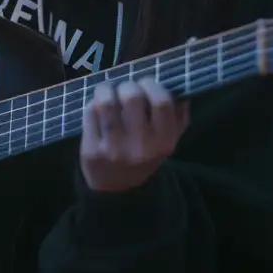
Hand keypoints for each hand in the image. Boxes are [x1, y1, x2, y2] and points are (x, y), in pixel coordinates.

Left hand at [79, 77, 188, 193]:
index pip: (161, 102)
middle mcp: (140, 147)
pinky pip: (90, 113)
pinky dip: (93, 105)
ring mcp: (114, 150)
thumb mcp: (167, 141)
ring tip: (108, 94)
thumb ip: (178, 118)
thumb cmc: (144, 155)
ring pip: (105, 101)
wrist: (117, 188)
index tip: (146, 83)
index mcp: (163, 142)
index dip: (152, 84)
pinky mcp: (92, 151)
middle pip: (131, 96)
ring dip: (106, 90)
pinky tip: (98, 111)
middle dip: (127, 85)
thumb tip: (183, 93)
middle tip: (125, 90)